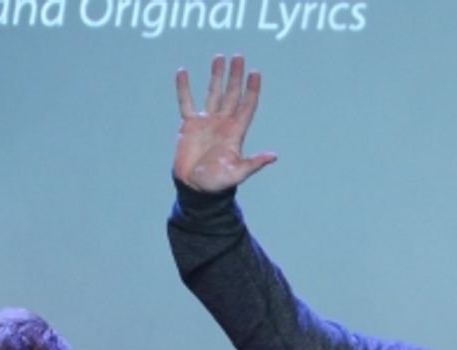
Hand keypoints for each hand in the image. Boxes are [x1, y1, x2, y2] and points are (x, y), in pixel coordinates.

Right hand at [173, 54, 276, 191]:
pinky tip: (183, 72)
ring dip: (216, 75)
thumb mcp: (238, 173)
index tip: (256, 72)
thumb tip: (274, 156)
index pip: (247, 106)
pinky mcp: (189, 124)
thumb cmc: (218, 183)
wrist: (195, 187)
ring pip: (213, 93)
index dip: (252, 90)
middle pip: (231, 94)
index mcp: (236, 132)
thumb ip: (254, 163)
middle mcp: (223, 123)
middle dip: (236, 76)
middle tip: (239, 57)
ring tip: (219, 57)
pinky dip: (184, 88)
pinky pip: (186, 102)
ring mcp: (206, 122)